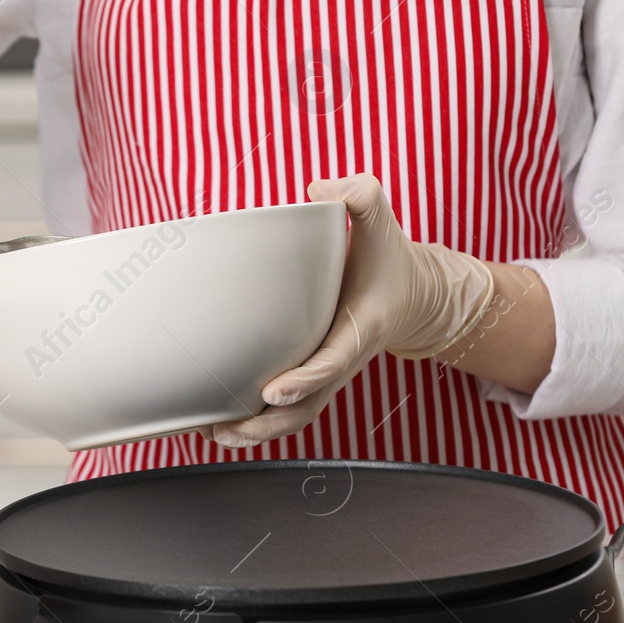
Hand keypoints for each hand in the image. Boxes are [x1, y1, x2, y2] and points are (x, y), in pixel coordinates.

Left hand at [206, 175, 494, 448]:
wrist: (412, 296)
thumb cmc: (387, 257)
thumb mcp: (382, 218)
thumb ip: (361, 195)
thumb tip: (320, 189)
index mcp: (362, 328)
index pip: (333, 361)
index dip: (305, 379)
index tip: (273, 391)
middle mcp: (344, 360)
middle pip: (308, 407)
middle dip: (266, 424)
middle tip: (223, 428)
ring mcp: (329, 374)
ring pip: (296, 417)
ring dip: (255, 433)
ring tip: (211, 432)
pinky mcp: (316, 378)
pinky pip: (289, 410)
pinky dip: (257, 423)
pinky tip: (220, 423)